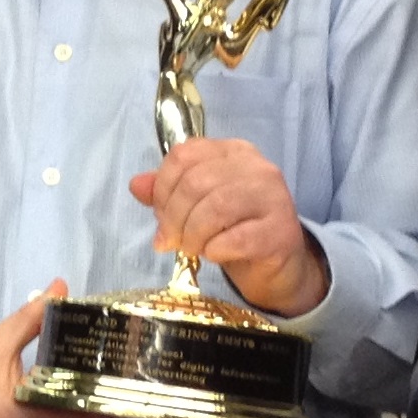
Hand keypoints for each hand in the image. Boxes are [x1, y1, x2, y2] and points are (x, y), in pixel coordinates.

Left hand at [129, 139, 328, 316]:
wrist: (277, 266)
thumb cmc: (235, 230)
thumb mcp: (197, 207)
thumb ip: (168, 193)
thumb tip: (136, 185)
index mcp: (233, 152)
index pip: (184, 155)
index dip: (162, 188)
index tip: (161, 216)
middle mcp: (257, 167)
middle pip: (196, 182)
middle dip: (174, 217)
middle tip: (172, 240)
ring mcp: (274, 198)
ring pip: (216, 208)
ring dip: (193, 235)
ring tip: (192, 249)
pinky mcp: (280, 232)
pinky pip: (236, 239)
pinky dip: (215, 250)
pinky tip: (215, 254)